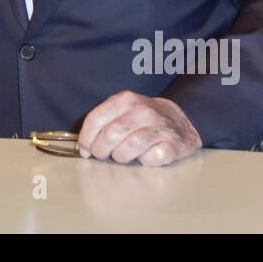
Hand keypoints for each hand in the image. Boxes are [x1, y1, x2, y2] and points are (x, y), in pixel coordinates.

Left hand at [76, 91, 201, 165]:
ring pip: (129, 148)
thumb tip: (82, 147)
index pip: (96, 120)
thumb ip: (102, 123)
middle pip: (111, 135)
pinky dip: (145, 161)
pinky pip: (152, 158)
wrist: (180, 119)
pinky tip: (145, 157)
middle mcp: (143, 111)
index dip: (86, 138)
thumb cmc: (143, 119)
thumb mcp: (122, 111)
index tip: (85, 150)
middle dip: (101, 151)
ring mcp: (160, 127)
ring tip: (123, 156)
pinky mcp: (174, 144)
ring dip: (121, 157)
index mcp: (126, 100)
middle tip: (103, 155)